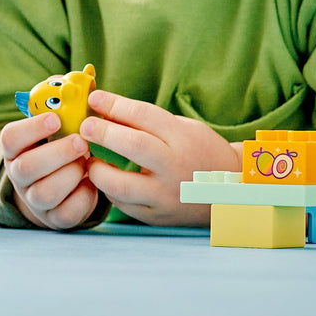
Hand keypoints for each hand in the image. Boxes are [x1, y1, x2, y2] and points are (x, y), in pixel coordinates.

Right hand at [0, 111, 98, 229]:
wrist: (56, 186)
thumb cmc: (57, 145)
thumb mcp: (54, 125)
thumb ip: (63, 101)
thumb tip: (84, 76)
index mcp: (15, 148)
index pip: (10, 138)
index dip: (31, 128)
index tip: (55, 119)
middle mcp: (18, 175)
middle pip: (27, 167)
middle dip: (57, 153)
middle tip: (81, 141)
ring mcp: (34, 199)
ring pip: (45, 193)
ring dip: (70, 175)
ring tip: (86, 163)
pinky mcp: (54, 218)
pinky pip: (66, 213)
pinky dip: (84, 198)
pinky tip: (91, 183)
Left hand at [80, 90, 240, 225]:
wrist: (230, 193)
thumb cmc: (198, 151)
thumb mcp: (179, 127)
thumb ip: (143, 120)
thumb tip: (100, 107)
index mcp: (183, 139)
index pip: (144, 116)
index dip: (114, 104)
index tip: (94, 98)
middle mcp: (175, 168)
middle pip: (133, 146)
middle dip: (103, 132)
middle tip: (85, 126)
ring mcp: (166, 196)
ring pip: (120, 185)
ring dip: (97, 169)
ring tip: (90, 157)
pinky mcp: (156, 216)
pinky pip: (122, 204)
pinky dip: (108, 189)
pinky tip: (105, 177)